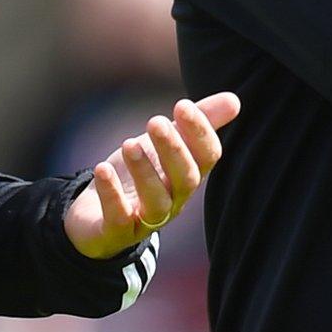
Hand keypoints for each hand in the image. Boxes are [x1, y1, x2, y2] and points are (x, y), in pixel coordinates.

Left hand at [64, 93, 241, 259]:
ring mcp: (146, 219)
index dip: (200, 133)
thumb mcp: (165, 144)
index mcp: (187, 175)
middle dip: (174, 150)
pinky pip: (118, 218)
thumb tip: (234, 100)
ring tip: (129, 144)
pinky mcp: (116, 231)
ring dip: (144, 172)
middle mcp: (173, 200)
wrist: (97, 214)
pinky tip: (102, 169)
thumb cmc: (140, 173)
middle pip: (186, 180)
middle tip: (156, 122)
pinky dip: (112, 195)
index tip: (182, 105)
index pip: (207, 158)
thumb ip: (197, 123)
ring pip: (156, 202)